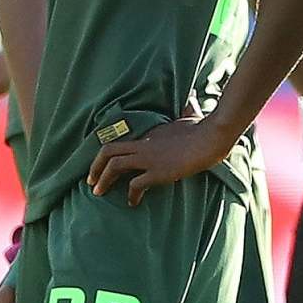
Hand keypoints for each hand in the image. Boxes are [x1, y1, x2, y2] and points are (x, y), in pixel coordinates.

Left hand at [88, 118, 228, 205]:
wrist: (211, 137)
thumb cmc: (204, 127)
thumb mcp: (191, 116)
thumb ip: (187, 109)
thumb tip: (192, 99)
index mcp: (149, 133)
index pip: (122, 142)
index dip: (109, 155)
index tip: (105, 166)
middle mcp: (144, 144)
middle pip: (108, 151)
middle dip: (95, 167)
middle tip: (91, 181)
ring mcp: (149, 158)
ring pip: (114, 166)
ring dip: (103, 180)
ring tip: (98, 193)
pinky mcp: (158, 172)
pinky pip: (135, 185)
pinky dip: (131, 195)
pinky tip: (132, 203)